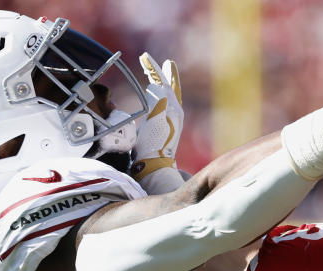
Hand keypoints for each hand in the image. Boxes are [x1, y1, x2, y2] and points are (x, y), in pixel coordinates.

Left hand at [133, 53, 185, 193]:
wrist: (155, 161)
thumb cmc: (151, 153)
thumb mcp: (152, 133)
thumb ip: (152, 122)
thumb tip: (147, 122)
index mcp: (174, 117)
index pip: (172, 96)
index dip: (168, 84)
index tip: (165, 73)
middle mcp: (176, 111)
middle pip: (172, 87)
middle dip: (167, 73)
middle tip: (166, 62)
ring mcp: (171, 108)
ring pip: (163, 83)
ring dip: (154, 70)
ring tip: (146, 58)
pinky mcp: (162, 107)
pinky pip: (156, 85)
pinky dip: (152, 73)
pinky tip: (145, 62)